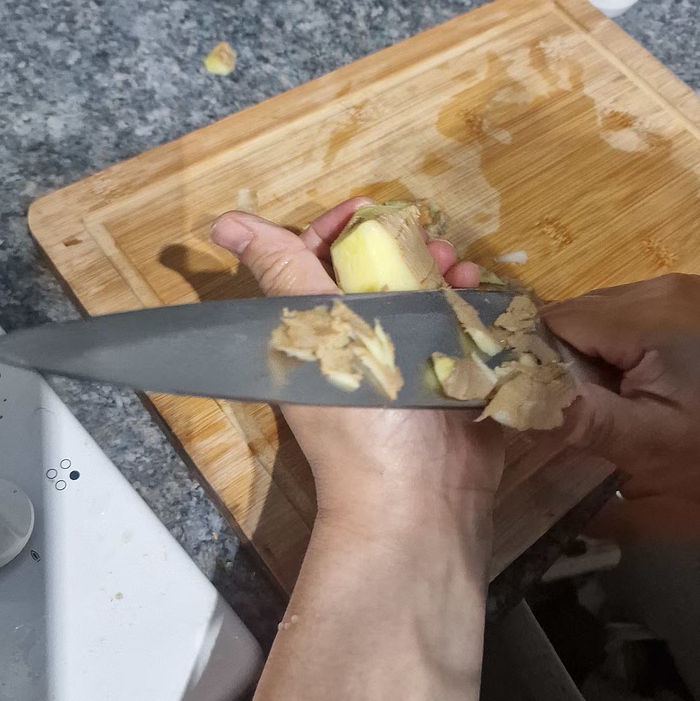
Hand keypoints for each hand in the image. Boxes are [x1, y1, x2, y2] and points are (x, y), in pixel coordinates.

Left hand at [211, 199, 503, 543]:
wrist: (418, 492)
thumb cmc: (359, 412)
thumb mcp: (316, 329)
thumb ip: (282, 270)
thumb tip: (223, 223)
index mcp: (315, 330)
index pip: (315, 262)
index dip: (336, 229)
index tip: (368, 208)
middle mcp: (356, 340)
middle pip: (374, 271)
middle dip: (399, 243)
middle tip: (422, 234)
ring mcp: (405, 357)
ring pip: (420, 292)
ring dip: (437, 268)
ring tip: (453, 261)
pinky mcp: (447, 373)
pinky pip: (457, 323)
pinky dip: (467, 301)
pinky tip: (475, 288)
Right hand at [542, 274, 699, 522]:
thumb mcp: (643, 447)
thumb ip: (577, 416)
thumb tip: (508, 396)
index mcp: (651, 317)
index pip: (559, 320)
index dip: (542, 359)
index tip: (549, 399)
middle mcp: (666, 286)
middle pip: (581, 312)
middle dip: (573, 357)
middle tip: (597, 407)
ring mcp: (687, 286)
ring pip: (605, 310)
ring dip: (599, 350)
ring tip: (628, 396)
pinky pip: (637, 310)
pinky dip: (628, 341)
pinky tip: (651, 378)